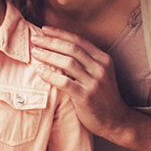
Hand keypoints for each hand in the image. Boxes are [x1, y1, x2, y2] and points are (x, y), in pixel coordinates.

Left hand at [31, 26, 133, 141]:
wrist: (115, 120)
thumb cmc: (102, 97)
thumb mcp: (99, 74)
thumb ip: (85, 62)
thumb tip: (59, 48)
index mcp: (103, 59)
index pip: (79, 40)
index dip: (60, 34)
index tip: (44, 30)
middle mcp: (100, 68)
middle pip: (71, 49)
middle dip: (50, 42)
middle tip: (34, 38)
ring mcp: (94, 82)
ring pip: (67, 63)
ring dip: (48, 55)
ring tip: (34, 52)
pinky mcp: (86, 96)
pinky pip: (64, 82)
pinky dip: (50, 75)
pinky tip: (39, 71)